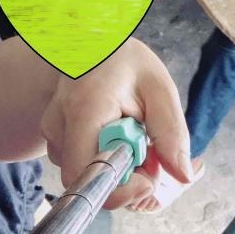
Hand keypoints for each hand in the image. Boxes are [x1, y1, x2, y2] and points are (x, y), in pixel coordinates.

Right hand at [41, 36, 192, 195]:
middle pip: (89, 181)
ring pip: (86, 174)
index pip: (90, 177)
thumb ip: (171, 134)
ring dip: (116, 166)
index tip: (149, 177)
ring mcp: (52, 132)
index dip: (122, 190)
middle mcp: (59, 124)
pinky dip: (103, 159)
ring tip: (130, 131)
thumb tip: (182, 176)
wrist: (90, 43)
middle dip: (125, 178)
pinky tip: (114, 133)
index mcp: (85, 110)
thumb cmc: (125, 62)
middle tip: (148, 150)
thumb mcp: (159, 88)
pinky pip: (81, 164)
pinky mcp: (53, 138)